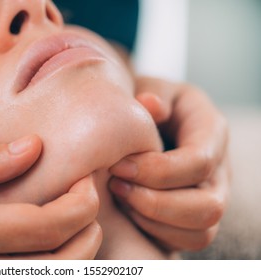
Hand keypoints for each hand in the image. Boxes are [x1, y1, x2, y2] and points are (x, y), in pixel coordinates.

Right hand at [0, 137, 100, 258]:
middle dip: (87, 231)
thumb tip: (33, 148)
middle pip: (55, 266)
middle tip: (88, 199)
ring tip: (80, 222)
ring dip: (78, 256)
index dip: (78, 206)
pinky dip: (54, 268)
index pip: (41, 228)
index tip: (86, 182)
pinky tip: (57, 248)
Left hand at [110, 77, 229, 250]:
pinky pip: (186, 240)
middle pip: (209, 206)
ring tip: (119, 196)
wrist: (144, 120)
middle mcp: (219, 168)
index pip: (199, 162)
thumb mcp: (148, 87)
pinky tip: (128, 210)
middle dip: (156, 202)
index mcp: (211, 130)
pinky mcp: (193, 214)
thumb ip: (151, 95)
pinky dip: (154, 231)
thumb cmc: (145, 103)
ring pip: (201, 230)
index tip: (117, 165)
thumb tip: (151, 104)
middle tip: (116, 185)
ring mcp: (209, 194)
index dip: (157, 171)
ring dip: (153, 220)